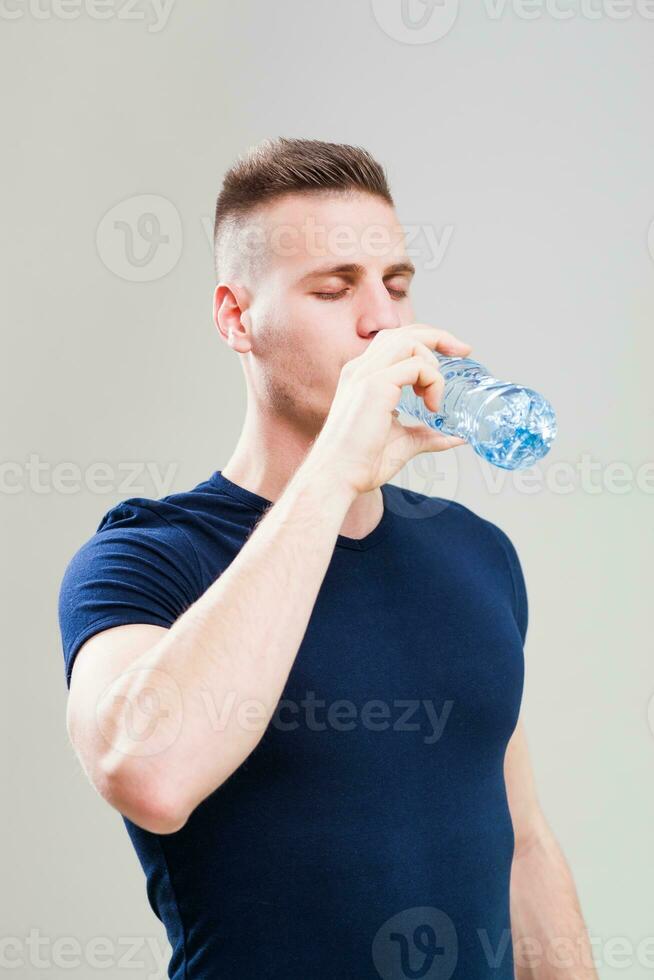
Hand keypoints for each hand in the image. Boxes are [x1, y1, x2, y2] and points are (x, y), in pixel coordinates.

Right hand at [309, 324, 472, 496]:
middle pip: (404, 332)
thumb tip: (456, 437)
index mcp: (363, 376)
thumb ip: (427, 434)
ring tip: (434, 398)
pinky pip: (417, 366)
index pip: (396, 340)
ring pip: (410, 341)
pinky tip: (430, 405)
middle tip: (465, 352)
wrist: (338, 475)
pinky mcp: (375, 385)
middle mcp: (362, 368)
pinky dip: (432, 381)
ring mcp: (366, 374)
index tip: (455, 353)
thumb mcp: (404, 443)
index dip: (427, 340)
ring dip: (433, 365)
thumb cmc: (362, 462)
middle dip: (439, 336)